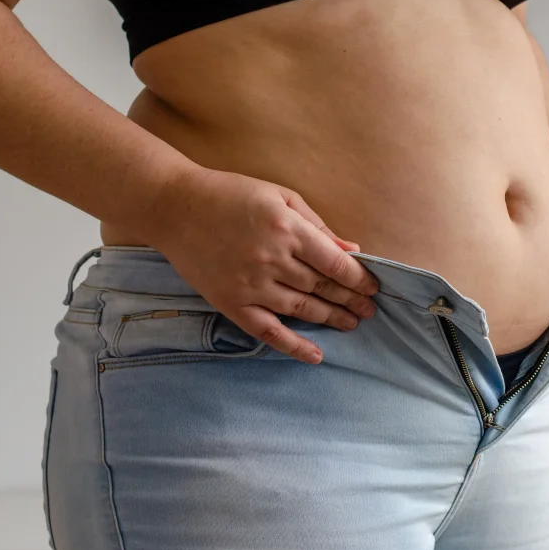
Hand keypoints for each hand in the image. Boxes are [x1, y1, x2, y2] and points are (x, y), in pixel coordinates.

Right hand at [141, 165, 379, 363]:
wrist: (175, 207)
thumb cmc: (231, 194)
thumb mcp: (280, 197)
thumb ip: (317, 225)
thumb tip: (352, 252)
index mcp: (287, 228)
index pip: (335, 263)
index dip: (359, 279)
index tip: (373, 287)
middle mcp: (272, 259)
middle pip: (322, 287)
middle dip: (351, 300)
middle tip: (369, 310)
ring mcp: (250, 285)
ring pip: (302, 309)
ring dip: (332, 319)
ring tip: (351, 324)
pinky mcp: (231, 303)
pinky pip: (268, 331)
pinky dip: (294, 346)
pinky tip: (316, 355)